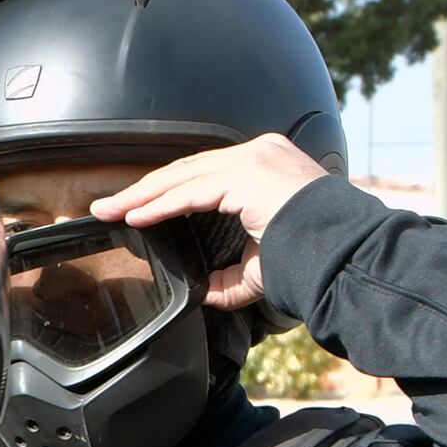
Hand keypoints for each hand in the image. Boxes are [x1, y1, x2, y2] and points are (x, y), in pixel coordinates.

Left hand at [87, 134, 331, 310]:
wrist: (342, 252)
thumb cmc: (311, 254)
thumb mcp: (262, 264)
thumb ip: (231, 277)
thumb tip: (206, 294)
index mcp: (262, 165)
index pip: (201, 173)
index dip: (162, 190)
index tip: (130, 207)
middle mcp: (258, 152)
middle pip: (185, 168)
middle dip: (141, 189)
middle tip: (105, 207)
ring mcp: (253, 158)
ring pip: (182, 175)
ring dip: (140, 195)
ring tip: (109, 210)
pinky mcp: (247, 173)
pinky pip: (191, 190)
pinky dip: (159, 204)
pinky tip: (135, 215)